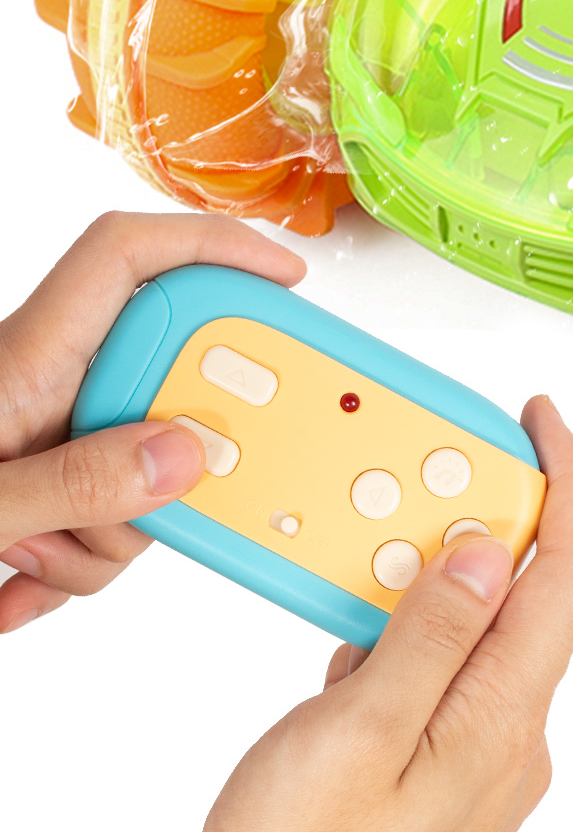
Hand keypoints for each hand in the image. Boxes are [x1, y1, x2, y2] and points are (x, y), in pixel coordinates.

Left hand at [0, 211, 305, 631]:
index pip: (129, 254)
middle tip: (119, 511)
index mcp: (25, 356)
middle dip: (158, 465)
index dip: (214, 240)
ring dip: (103, 537)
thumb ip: (75, 482)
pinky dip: (70, 566)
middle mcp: (41, 383)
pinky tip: (12, 591)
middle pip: (160, 381)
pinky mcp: (38, 492)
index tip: (286, 276)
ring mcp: (43, 437)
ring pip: (139, 464)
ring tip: (23, 566)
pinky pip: (103, 519)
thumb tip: (186, 454)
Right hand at [202, 396, 572, 831]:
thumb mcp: (355, 736)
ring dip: (434, 584)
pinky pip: (445, 675)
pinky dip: (408, 639)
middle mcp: (512, 734)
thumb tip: (487, 548)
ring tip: (370, 567)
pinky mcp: (443, 773)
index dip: (570, 476)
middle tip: (421, 481)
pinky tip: (356, 648)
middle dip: (482, 522)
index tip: (542, 416)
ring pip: (479, 631)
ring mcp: (481, 757)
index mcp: (506, 716)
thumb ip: (430, 635)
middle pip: (529, 591)